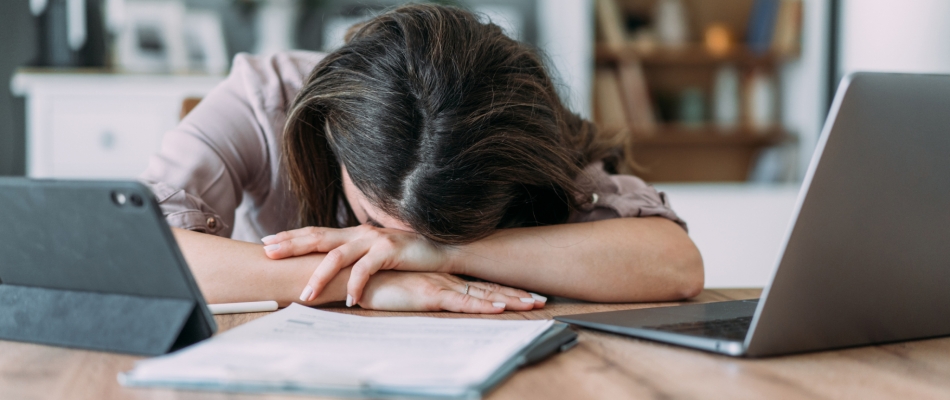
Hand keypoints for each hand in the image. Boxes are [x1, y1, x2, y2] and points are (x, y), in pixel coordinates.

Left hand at [263, 225, 449, 303]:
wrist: (442, 249)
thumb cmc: (408, 256)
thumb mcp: (377, 253)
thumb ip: (357, 256)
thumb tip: (334, 269)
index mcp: (355, 232)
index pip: (317, 232)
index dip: (292, 235)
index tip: (269, 241)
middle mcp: (360, 232)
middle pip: (319, 237)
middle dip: (292, 245)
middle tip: (268, 253)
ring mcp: (374, 240)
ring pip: (338, 257)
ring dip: (320, 277)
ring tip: (305, 296)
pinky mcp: (389, 251)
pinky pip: (366, 270)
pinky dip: (355, 286)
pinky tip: (350, 300)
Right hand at [352, 271, 542, 312]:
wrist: (354, 272)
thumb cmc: (375, 279)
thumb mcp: (402, 284)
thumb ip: (417, 287)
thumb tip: (429, 295)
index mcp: (442, 276)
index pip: (479, 283)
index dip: (502, 288)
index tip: (524, 292)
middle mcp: (446, 279)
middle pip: (488, 288)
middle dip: (516, 294)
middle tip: (541, 298)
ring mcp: (440, 285)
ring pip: (482, 295)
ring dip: (508, 300)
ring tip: (532, 303)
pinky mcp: (429, 294)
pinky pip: (461, 303)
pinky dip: (482, 306)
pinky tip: (499, 308)